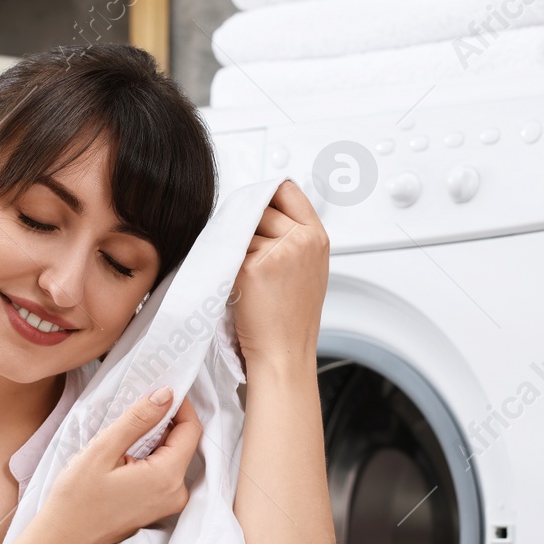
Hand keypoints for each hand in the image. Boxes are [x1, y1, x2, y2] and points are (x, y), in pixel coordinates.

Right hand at [38, 389, 202, 543]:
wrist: (62, 541)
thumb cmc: (76, 499)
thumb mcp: (103, 450)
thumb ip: (138, 420)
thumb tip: (167, 395)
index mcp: (167, 477)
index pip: (192, 429)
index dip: (180, 406)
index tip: (159, 390)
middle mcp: (176, 493)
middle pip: (184, 442)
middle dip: (165, 421)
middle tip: (136, 408)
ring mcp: (169, 503)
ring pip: (173, 456)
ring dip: (155, 438)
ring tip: (126, 432)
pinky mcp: (158, 507)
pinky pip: (164, 472)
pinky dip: (150, 456)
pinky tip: (125, 453)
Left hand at [230, 179, 328, 371]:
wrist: (284, 353)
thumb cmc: (291, 318)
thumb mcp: (308, 268)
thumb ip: (294, 236)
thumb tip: (264, 210)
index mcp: (317, 238)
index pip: (288, 190)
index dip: (268, 195)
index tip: (255, 204)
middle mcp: (301, 241)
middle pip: (260, 208)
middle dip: (248, 227)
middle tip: (248, 255)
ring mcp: (277, 252)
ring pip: (242, 228)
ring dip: (237, 246)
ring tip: (248, 276)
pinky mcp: (252, 267)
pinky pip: (229, 248)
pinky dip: (226, 261)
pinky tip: (237, 283)